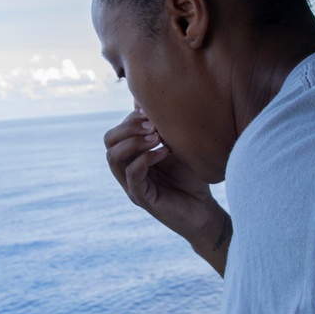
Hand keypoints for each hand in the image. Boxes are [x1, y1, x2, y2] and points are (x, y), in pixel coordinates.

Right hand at [104, 109, 229, 274]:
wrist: (205, 211)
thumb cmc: (192, 179)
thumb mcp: (179, 147)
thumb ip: (165, 129)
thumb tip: (152, 102)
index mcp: (132, 157)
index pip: (117, 132)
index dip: (131, 119)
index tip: (153, 112)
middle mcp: (127, 171)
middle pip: (109, 142)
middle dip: (129, 127)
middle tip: (153, 123)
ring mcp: (132, 186)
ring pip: (114, 157)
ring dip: (134, 141)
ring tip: (157, 136)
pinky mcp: (143, 199)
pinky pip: (132, 175)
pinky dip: (146, 159)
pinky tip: (164, 152)